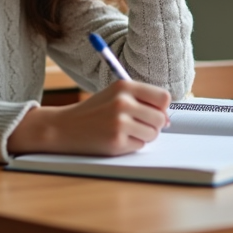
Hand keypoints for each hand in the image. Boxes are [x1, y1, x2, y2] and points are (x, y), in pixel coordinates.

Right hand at [7, 80, 171, 155]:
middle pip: (161, 118)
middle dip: (152, 124)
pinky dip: (131, 145)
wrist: (64, 127)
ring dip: (143, 136)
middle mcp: (123, 103)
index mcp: (124, 86)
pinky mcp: (116, 142)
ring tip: (124, 131)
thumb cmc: (94, 111)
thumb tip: (167, 119)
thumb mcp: (115, 95)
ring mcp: (119, 123)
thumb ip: (141, 100)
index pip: (163, 97)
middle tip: (135, 124)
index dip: (161, 107)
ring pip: (153, 134)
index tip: (153, 111)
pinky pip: (140, 146)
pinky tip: (115, 139)